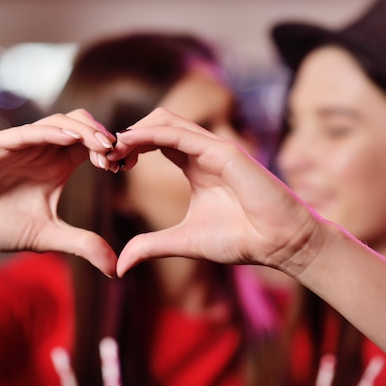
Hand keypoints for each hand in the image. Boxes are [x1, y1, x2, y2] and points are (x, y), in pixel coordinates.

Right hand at [0, 109, 118, 276]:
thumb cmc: (0, 227)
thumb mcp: (49, 236)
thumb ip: (83, 244)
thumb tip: (116, 269)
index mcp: (57, 163)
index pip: (90, 144)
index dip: (108, 149)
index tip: (123, 165)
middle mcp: (41, 149)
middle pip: (79, 124)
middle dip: (100, 134)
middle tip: (117, 152)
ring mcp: (18, 144)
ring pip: (56, 122)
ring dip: (81, 130)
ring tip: (101, 144)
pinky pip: (24, 133)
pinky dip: (48, 133)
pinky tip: (69, 138)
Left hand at [110, 107, 321, 277]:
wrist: (280, 244)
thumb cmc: (241, 239)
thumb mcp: (184, 241)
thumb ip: (152, 246)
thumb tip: (120, 265)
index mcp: (195, 166)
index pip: (155, 141)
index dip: (129, 148)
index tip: (108, 166)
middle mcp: (203, 151)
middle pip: (157, 123)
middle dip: (128, 135)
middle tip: (105, 157)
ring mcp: (215, 147)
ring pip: (166, 120)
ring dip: (135, 131)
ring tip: (112, 151)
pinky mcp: (225, 151)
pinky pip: (181, 133)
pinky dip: (152, 134)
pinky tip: (130, 145)